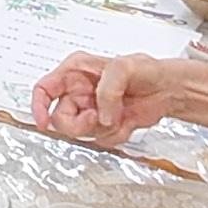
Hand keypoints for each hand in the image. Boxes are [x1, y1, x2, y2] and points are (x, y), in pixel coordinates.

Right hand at [30, 53, 178, 146]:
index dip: (38, 106)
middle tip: (96, 118)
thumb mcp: (124, 67)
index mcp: (76, 72)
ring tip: (118, 115)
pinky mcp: (104, 126)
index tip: (43, 122)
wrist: (168, 90)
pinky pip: (100, 140)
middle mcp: (80, 92)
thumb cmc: (147, 70)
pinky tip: (126, 121)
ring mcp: (91, 111)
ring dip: (101, 129)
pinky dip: (115, 135)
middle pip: (60, 118)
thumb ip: (107, 90)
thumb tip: (100, 114)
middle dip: (79, 123)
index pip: (44, 89)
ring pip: (81, 132)